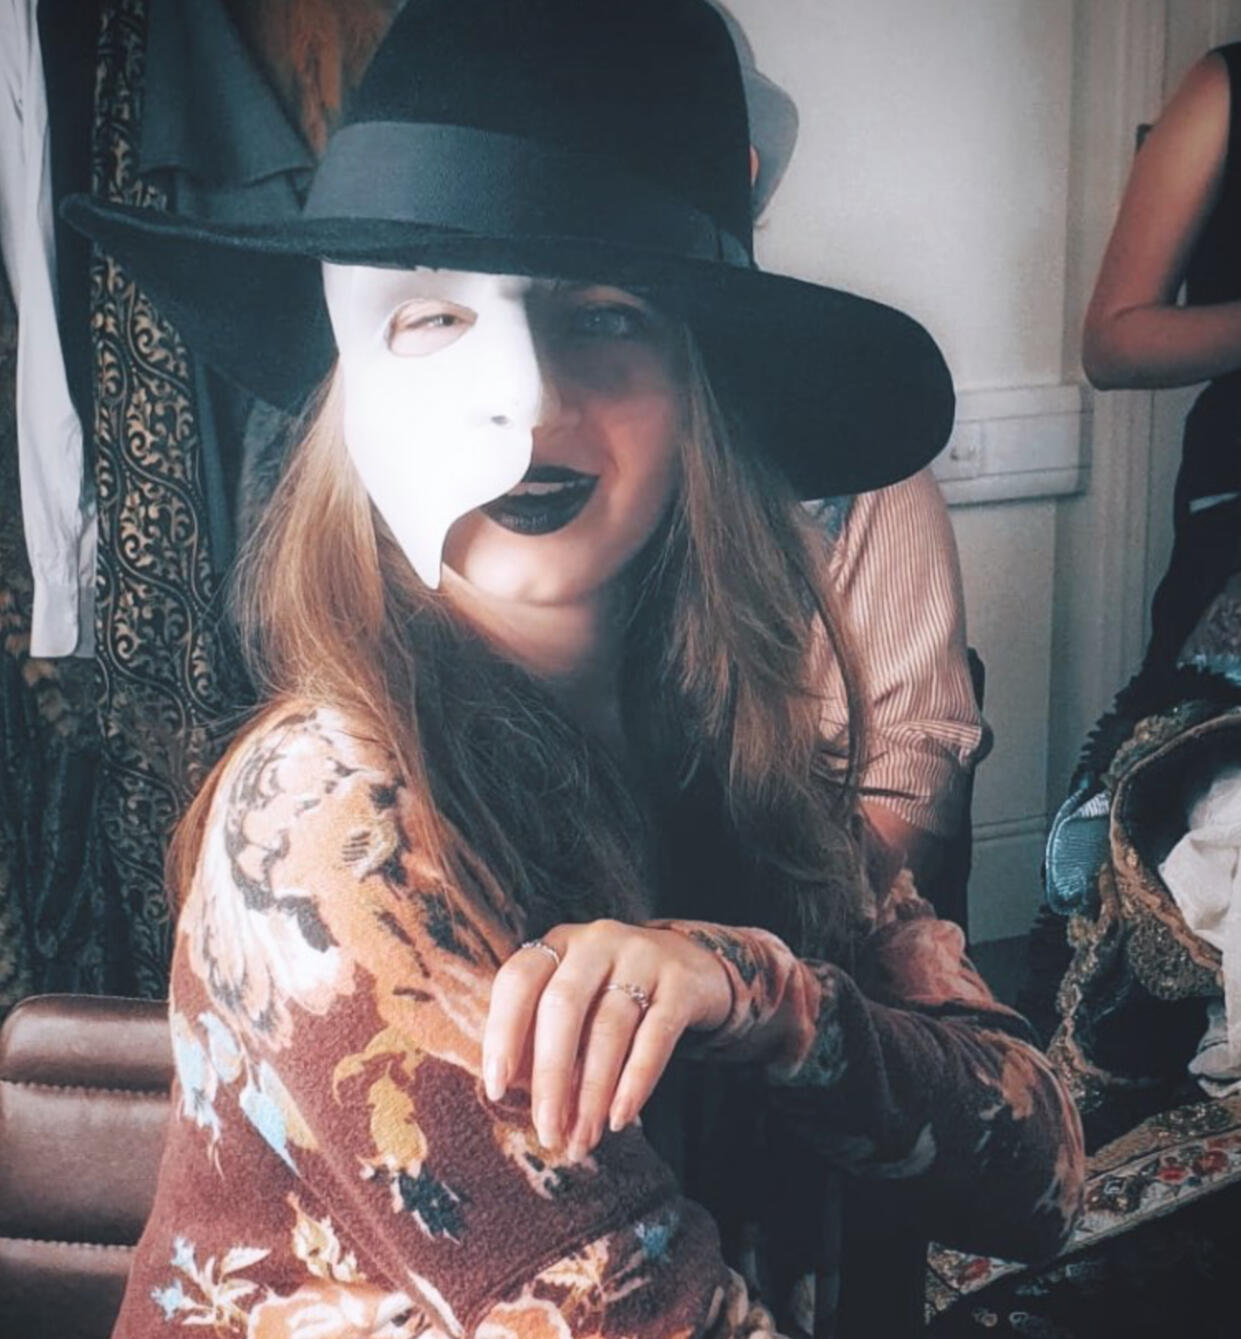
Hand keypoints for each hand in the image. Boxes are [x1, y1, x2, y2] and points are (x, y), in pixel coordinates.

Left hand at [482, 919, 732, 1160]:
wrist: (694, 967)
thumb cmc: (614, 995)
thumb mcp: (576, 1001)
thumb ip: (542, 1034)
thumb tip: (513, 1090)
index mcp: (560, 944)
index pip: (519, 980)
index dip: (503, 1033)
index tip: (496, 1089)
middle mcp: (597, 943)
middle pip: (563, 1006)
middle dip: (550, 1076)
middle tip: (547, 1131)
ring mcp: (643, 957)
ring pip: (609, 1027)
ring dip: (593, 1092)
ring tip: (583, 1138)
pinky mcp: (682, 983)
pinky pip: (656, 1036)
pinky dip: (636, 1081)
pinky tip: (620, 1118)